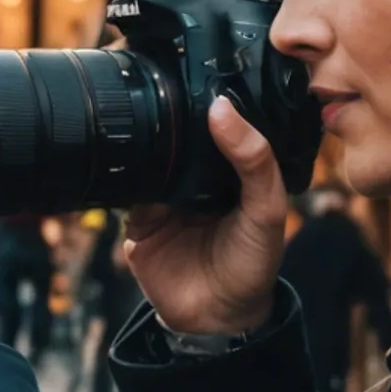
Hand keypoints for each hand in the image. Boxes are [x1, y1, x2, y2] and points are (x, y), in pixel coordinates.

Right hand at [122, 99, 289, 335]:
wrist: (215, 318)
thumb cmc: (252, 263)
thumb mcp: (266, 208)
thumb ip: (255, 160)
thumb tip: (222, 109)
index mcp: (232, 169)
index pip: (219, 125)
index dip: (211, 101)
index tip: (199, 73)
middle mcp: (197, 178)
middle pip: (179, 136)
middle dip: (171, 116)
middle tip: (161, 86)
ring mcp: (165, 197)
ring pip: (149, 158)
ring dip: (145, 143)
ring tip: (142, 120)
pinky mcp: (137, 217)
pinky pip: (125, 188)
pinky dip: (124, 175)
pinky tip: (126, 160)